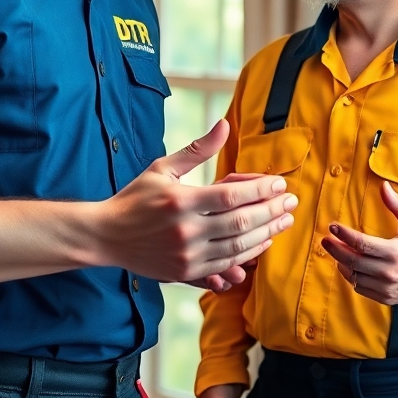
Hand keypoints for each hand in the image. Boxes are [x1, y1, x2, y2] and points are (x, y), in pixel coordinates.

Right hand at [99, 121, 296, 288]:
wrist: (106, 236)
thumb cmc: (135, 197)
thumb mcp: (162, 168)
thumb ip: (197, 149)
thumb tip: (224, 124)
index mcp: (181, 201)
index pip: (231, 195)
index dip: (260, 189)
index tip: (279, 184)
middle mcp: (186, 231)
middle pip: (241, 223)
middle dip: (272, 212)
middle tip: (291, 201)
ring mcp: (186, 255)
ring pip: (238, 247)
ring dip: (266, 234)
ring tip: (284, 221)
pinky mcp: (185, 272)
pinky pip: (226, 265)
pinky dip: (248, 255)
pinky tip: (263, 243)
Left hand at [321, 181, 397, 304]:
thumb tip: (384, 185)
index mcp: (395, 251)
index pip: (361, 243)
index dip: (344, 235)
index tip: (332, 227)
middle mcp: (389, 271)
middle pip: (352, 260)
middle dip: (335, 249)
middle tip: (325, 240)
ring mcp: (387, 287)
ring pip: (354, 276)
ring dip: (341, 263)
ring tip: (336, 251)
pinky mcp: (386, 297)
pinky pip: (360, 288)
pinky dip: (351, 277)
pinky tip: (348, 266)